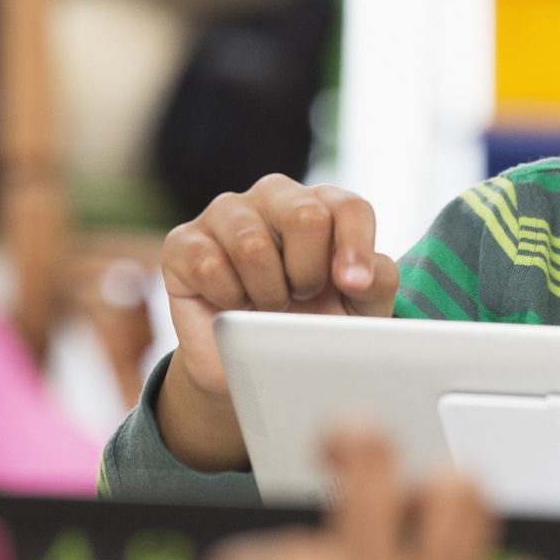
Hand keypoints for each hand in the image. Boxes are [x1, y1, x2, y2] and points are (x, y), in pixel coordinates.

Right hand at [156, 176, 399, 470]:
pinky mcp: (183, 242)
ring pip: (253, 243)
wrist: (254, 362)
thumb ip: (375, 285)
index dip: (355, 249)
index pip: (349, 208)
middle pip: (305, 215)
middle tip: (302, 297)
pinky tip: (232, 305)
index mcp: (323, 205)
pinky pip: (208, 265)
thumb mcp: (356, 312)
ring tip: (267, 303)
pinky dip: (228, 298)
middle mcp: (274, 197)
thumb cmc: (311, 325)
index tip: (353, 287)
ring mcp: (226, 213)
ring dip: (267, 291)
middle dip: (308, 273)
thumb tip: (364, 275)